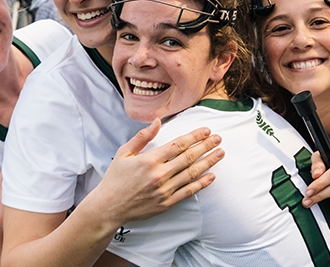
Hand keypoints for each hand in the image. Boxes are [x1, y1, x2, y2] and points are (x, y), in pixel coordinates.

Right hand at [87, 119, 223, 225]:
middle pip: (189, 157)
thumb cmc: (115, 178)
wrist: (109, 207)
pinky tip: (211, 176)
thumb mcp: (123, 153)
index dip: (194, 136)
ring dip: (208, 162)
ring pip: (192, 173)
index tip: (206, 131)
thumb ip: (142, 137)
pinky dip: (201, 183)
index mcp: (149, 160)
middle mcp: (159, 174)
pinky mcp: (166, 203)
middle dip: (206, 146)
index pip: (178, 144)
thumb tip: (157, 121)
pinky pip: (188, 191)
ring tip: (220, 153)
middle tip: (219, 139)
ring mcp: (164, 190)